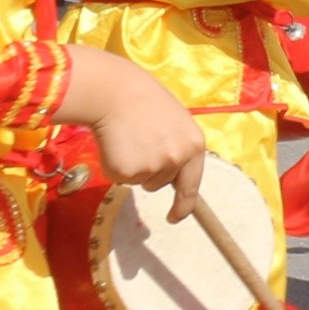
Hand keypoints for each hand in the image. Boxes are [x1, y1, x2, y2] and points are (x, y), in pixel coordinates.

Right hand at [59, 47, 206, 196]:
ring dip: (133, 166)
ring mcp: (152, 166)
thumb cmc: (143, 101)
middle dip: (149, 170)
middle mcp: (177, 159)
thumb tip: (176, 176)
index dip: (183, 205)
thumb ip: (180, 147)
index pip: (192, 184)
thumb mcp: (175, 122)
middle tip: (139, 140)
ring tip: (128, 138)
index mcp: (195, 145)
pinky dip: (114, 165)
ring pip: (140, 181)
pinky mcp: (126, 172)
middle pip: (160, 184)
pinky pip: (119, 178)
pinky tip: (115, 143)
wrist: (114, 91)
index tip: (174, 218)